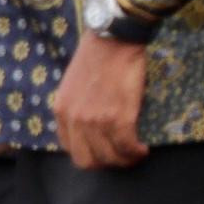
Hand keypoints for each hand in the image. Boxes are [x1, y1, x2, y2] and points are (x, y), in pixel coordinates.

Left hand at [53, 30, 149, 169]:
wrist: (113, 40)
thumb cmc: (96, 58)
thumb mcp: (71, 86)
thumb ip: (75, 108)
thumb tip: (87, 129)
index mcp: (60, 111)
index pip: (70, 149)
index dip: (90, 155)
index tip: (104, 151)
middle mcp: (74, 119)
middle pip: (87, 161)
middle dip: (106, 164)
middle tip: (121, 156)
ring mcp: (95, 119)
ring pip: (110, 157)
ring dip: (125, 160)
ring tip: (135, 153)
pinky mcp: (118, 117)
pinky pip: (127, 147)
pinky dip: (136, 152)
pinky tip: (143, 149)